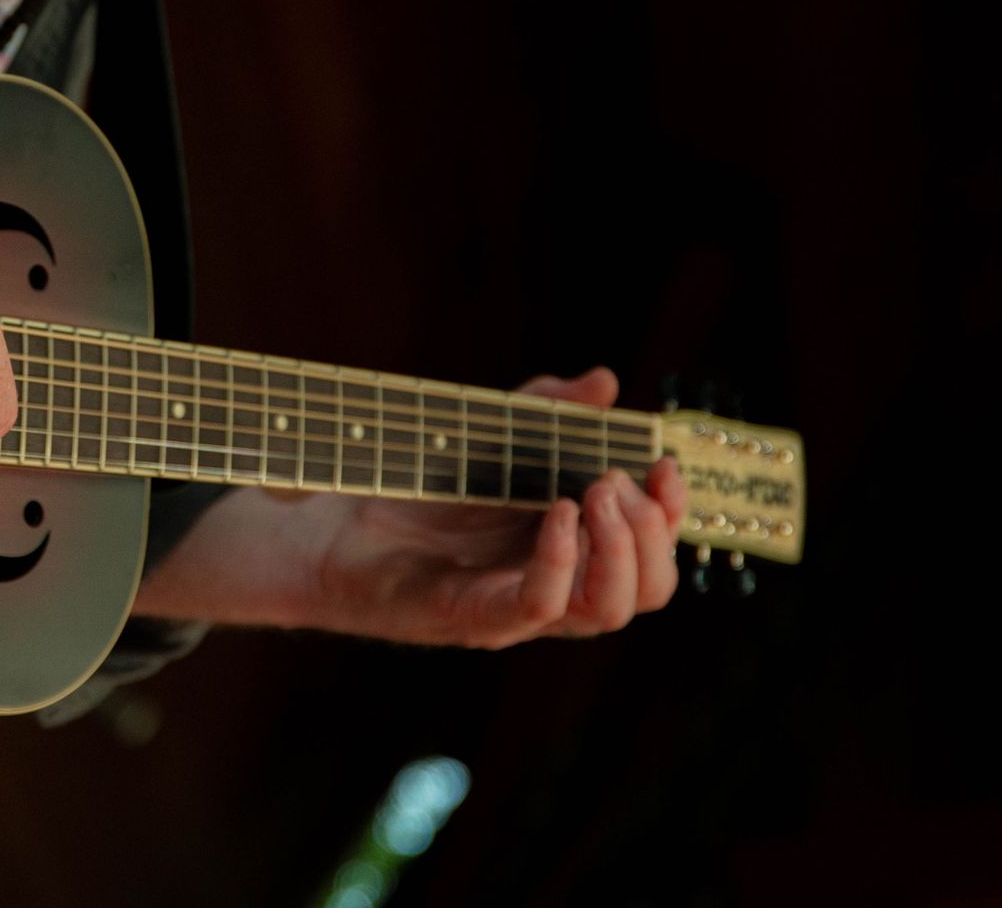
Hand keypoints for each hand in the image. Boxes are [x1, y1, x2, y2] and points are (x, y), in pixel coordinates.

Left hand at [303, 367, 685, 645]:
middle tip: (616, 481)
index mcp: (571, 552)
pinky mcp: (474, 619)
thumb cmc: (415, 491)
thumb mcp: (488, 437)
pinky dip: (560, 561)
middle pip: (647, 590)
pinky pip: (541, 607)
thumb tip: (605, 383)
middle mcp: (555, 589)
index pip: (652, 553)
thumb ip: (545, 411)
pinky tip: (558, 516)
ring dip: (620, 550)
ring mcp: (517, 611)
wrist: (328, 529)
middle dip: (651, 532)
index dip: (673, 514)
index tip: (666, 464)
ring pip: (608, 609)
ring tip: (597, 495)